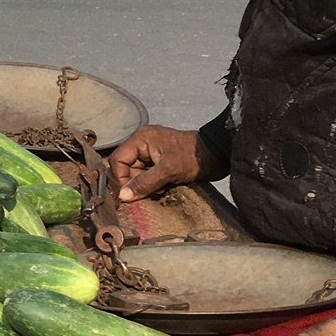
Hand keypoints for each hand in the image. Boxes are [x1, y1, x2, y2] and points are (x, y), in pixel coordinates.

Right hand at [110, 125, 224, 202]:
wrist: (218, 155)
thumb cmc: (194, 158)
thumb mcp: (168, 171)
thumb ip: (144, 183)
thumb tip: (123, 196)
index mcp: (141, 139)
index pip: (117, 160)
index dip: (121, 178)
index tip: (132, 192)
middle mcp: (142, 143)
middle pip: (126, 167)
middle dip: (137, 181)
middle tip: (153, 188)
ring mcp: (151, 151)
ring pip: (137, 173)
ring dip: (146, 184)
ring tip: (162, 185)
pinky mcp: (159, 159)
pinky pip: (147, 174)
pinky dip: (153, 183)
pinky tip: (165, 184)